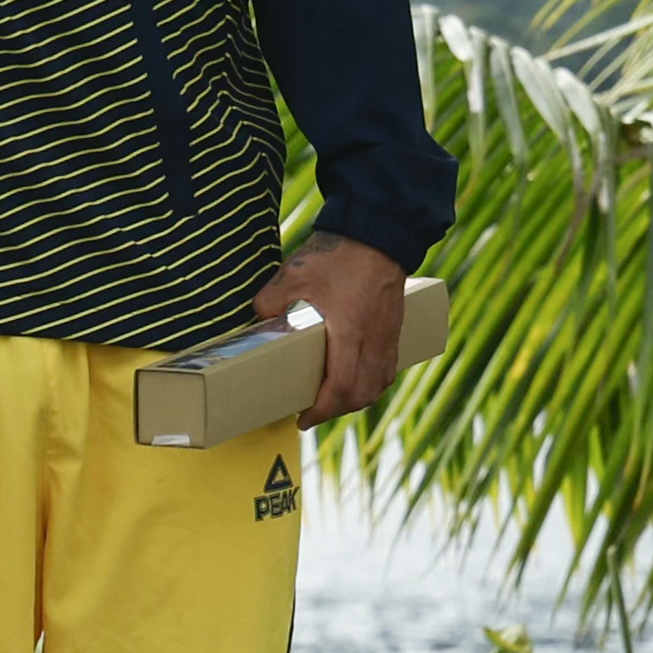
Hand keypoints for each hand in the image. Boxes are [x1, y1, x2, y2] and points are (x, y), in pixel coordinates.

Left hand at [250, 231, 405, 428]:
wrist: (379, 233)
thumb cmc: (339, 254)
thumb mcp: (295, 274)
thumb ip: (271, 299)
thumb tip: (258, 317)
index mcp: (351, 333)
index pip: (342, 388)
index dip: (323, 410)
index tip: (303, 418)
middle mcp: (375, 341)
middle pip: (363, 394)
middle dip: (337, 410)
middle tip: (312, 413)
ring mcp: (389, 336)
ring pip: (379, 384)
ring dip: (356, 399)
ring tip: (331, 401)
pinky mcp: (395, 328)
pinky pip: (387, 369)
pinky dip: (372, 382)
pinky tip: (357, 379)